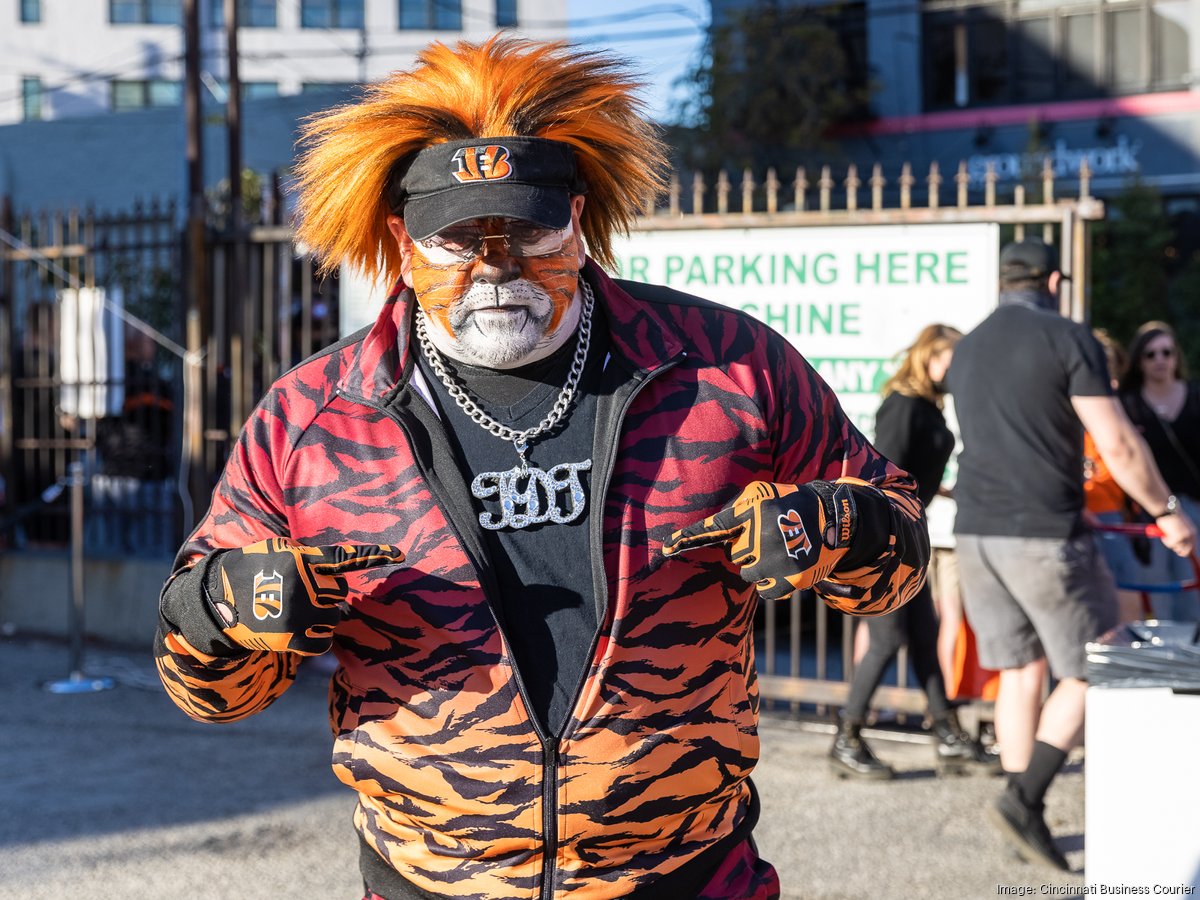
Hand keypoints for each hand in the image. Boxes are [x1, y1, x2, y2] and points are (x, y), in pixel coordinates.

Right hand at [207, 537, 404, 654]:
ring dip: (319, 617)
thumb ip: (309, 558)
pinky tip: (295, 631)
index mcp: (302, 560)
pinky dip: (314, 638)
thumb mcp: (278, 550)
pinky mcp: (294, 637)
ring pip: (333, 618)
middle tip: (298, 595)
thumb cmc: (252, 571)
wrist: (218, 601)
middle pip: (338, 594)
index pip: (344, 557)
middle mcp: (304, 585)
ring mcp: (299, 612)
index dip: (374, 555)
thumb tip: (338, 571)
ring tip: (290, 612)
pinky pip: (323, 641)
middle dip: (324, 596)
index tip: (401, 555)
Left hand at [662, 481, 857, 600]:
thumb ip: (735, 513)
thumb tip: (708, 534)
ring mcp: (778, 558)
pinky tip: (787, 566)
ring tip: (779, 551)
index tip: (665, 549)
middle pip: (734, 555)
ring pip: (747, 574)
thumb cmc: (789, 505)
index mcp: (754, 511)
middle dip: (747, 549)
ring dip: (759, 567)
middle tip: (768, 538)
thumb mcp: (762, 496)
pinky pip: (766, 591)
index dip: (688, 538)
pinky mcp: (792, 579)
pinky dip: (773, 583)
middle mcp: (763, 534)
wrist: (834, 519)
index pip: (715, 527)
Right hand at [1155, 511, 1196, 557]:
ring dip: (1170, 544)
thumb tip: (1181, 545)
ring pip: (1177, 549)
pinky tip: (1164, 534)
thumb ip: (1183, 534)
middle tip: (1170, 543)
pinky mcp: (1177, 538)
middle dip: (1177, 550)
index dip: (1188, 552)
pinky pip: (1170, 545)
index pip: (1193, 547)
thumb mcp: (1180, 525)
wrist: (1168, 510)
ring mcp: (1185, 537)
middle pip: (1186, 552)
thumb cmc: (1171, 517)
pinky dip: (1165, 541)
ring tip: (1166, 536)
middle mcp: (1191, 536)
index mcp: (1193, 532)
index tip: (1181, 553)